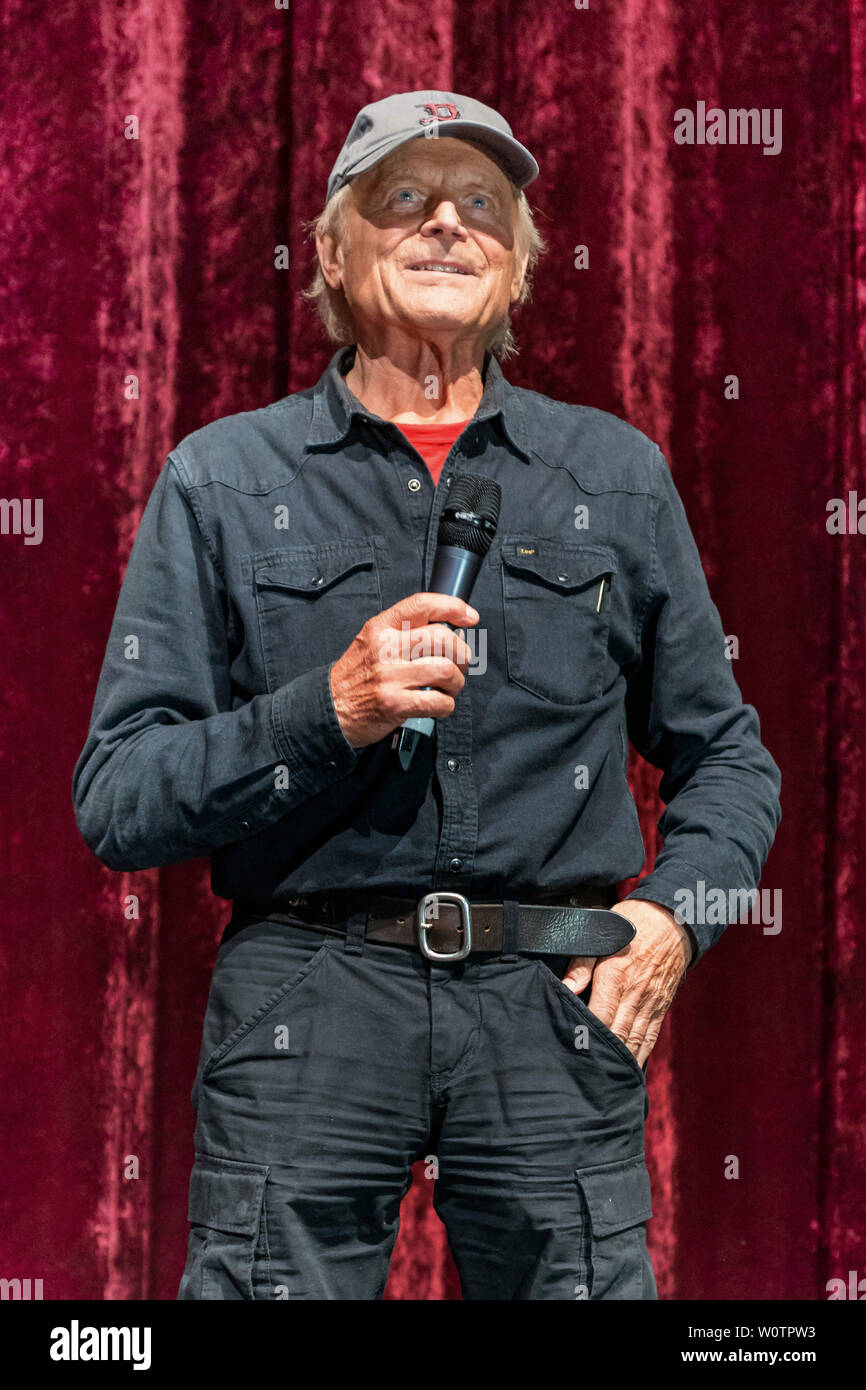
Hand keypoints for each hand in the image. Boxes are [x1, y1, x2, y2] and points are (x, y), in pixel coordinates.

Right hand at [329, 592, 478, 748]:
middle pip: (443, 639)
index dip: (453, 607)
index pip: (421, 605)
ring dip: (457, 682)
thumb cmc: (356, 676)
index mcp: (381, 627)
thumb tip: (446, 630)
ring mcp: (390, 676)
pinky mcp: (395, 704)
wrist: (330, 708)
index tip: (470, 617)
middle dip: (461, 653)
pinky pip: (439, 702)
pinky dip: (447, 705)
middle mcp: (385, 648)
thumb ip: (403, 632)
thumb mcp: (371, 641)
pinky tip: (439, 704)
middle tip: (459, 664)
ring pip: (446, 671)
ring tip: (449, 687)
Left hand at [561, 900, 693, 1065]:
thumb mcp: (600, 936)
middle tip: (586, 1079)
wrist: (671, 920)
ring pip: (636, 1040)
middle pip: (618, 1034)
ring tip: (606, 1084)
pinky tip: (630, 1070)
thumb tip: (567, 989)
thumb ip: (581, 964)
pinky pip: (650, 1036)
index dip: (587, 1037)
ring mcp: (651, 1003)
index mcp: (617, 977)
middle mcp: (636, 995)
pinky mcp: (660, 1006)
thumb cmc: (629, 925)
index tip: (574, 1053)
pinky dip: (640, 1055)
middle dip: (603, 1058)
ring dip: (623, 1063)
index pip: (600, 1017)